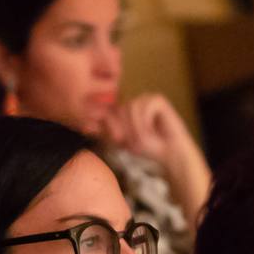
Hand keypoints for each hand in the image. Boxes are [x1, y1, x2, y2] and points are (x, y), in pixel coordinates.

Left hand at [99, 94, 210, 211]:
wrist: (170, 154)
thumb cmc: (148, 148)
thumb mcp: (120, 140)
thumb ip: (104, 132)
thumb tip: (83, 127)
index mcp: (123, 109)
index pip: (108, 112)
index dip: (113, 128)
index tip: (122, 141)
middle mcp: (133, 101)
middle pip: (118, 109)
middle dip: (126, 129)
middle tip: (136, 142)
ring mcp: (146, 98)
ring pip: (129, 107)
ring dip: (135, 127)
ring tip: (144, 138)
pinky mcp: (158, 100)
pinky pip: (143, 107)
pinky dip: (145, 122)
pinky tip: (154, 130)